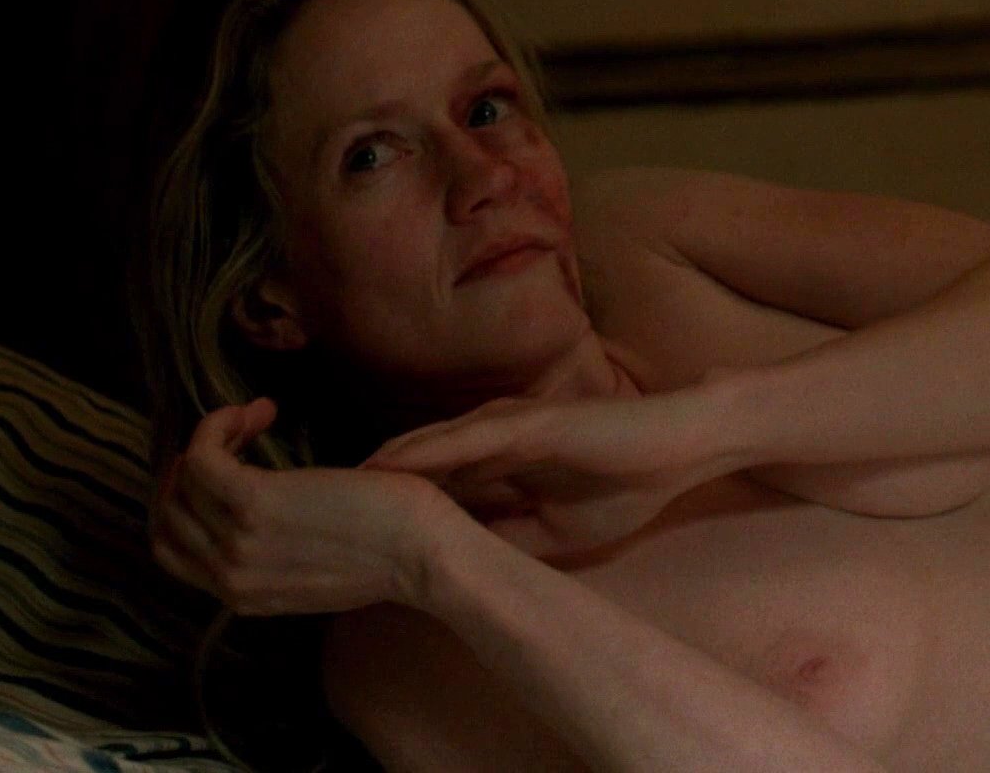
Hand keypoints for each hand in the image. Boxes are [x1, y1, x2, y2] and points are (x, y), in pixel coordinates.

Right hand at [151, 398, 473, 615]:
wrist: (428, 557)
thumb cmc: (393, 552)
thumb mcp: (317, 571)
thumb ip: (278, 558)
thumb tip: (259, 518)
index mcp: (242, 597)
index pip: (172, 551)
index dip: (183, 502)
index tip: (221, 464)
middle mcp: (229, 578)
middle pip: (168, 513)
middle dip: (192, 465)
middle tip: (237, 434)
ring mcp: (238, 543)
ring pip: (183, 479)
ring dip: (214, 435)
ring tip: (254, 418)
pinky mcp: (255, 503)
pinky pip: (202, 455)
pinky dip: (219, 424)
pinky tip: (258, 411)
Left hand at [361, 390, 736, 557]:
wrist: (681, 448)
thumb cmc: (628, 484)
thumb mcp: (556, 531)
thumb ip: (508, 537)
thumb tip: (459, 565)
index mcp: (499, 466)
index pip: (426, 486)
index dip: (380, 509)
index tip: (334, 536)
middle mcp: (492, 440)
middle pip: (412, 462)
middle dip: (364, 488)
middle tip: (308, 513)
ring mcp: (508, 427)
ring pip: (425, 445)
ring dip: (377, 467)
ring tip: (324, 490)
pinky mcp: (528, 423)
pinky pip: (464, 438)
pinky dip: (422, 451)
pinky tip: (385, 464)